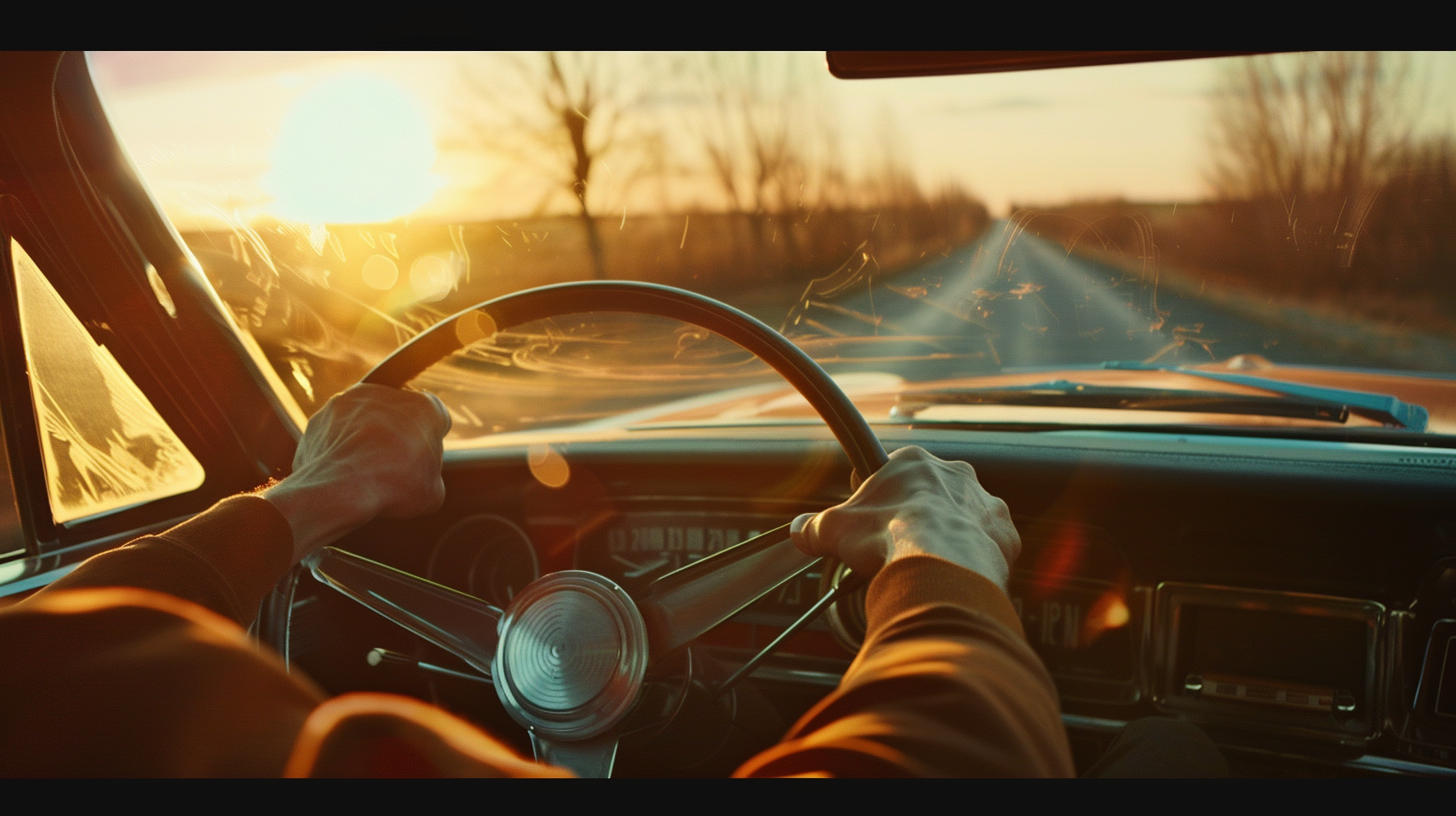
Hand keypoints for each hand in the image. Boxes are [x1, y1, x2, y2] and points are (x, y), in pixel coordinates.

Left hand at [262, 384, 450, 562]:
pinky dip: (337, 448)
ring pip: (363, 419)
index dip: (430, 439)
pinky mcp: (319, 417)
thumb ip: (428, 473)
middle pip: (397, 414)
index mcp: (424, 407)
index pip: (435, 417)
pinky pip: (334, 432)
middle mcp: (386, 393)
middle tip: (393, 467)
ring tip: (363, 472)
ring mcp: (348, 402)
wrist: (339, 489)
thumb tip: (420, 477)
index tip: (422, 457)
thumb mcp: (432, 492)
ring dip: (365, 438)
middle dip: (396, 435)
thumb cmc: (392, 487)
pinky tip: (340, 472)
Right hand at [789, 446, 1019, 590]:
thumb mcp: (834, 529)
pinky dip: (974, 555)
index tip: (868, 512)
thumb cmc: (889, 539)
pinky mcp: (1003, 533)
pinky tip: (956, 572)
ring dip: (947, 533)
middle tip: (896, 542)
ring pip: (961, 515)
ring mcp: (982, 503)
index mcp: (912, 463)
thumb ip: (814, 527)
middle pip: (929, 492)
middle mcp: (953, 475)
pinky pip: (988, 542)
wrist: (941, 568)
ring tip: (928, 563)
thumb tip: (800, 530)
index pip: (890, 469)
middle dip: (914, 514)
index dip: (876, 492)